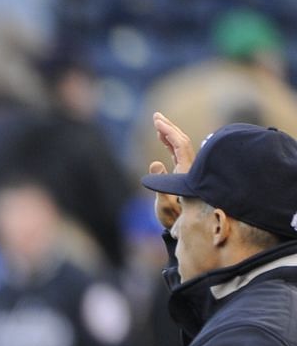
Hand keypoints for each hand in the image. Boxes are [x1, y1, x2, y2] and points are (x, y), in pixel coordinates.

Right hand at [149, 111, 193, 232]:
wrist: (186, 229)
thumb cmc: (174, 219)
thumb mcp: (164, 205)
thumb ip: (160, 184)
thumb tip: (155, 163)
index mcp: (186, 171)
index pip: (179, 144)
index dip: (168, 131)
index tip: (156, 122)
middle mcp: (190, 168)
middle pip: (182, 141)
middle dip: (169, 128)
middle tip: (156, 116)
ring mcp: (187, 170)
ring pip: (180, 146)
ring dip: (169, 134)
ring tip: (158, 124)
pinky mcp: (184, 175)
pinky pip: (178, 154)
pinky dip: (170, 144)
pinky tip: (163, 140)